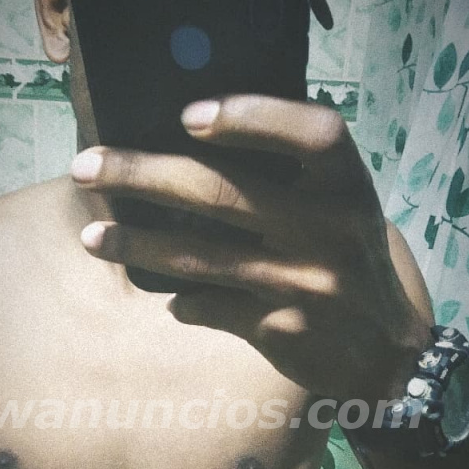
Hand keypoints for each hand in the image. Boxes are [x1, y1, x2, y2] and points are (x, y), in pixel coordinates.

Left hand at [71, 96, 431, 403]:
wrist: (384, 352)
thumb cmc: (351, 262)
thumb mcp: (344, 209)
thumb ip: (297, 177)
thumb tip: (198, 137)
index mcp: (349, 187)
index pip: (310, 133)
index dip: (252, 116)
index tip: (189, 115)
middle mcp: (327, 230)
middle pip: (221, 192)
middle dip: (141, 175)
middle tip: (84, 166)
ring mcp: (301, 283)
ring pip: (198, 257)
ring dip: (136, 245)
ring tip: (91, 238)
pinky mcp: (279, 328)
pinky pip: (208, 308)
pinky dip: (182, 304)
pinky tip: (169, 300)